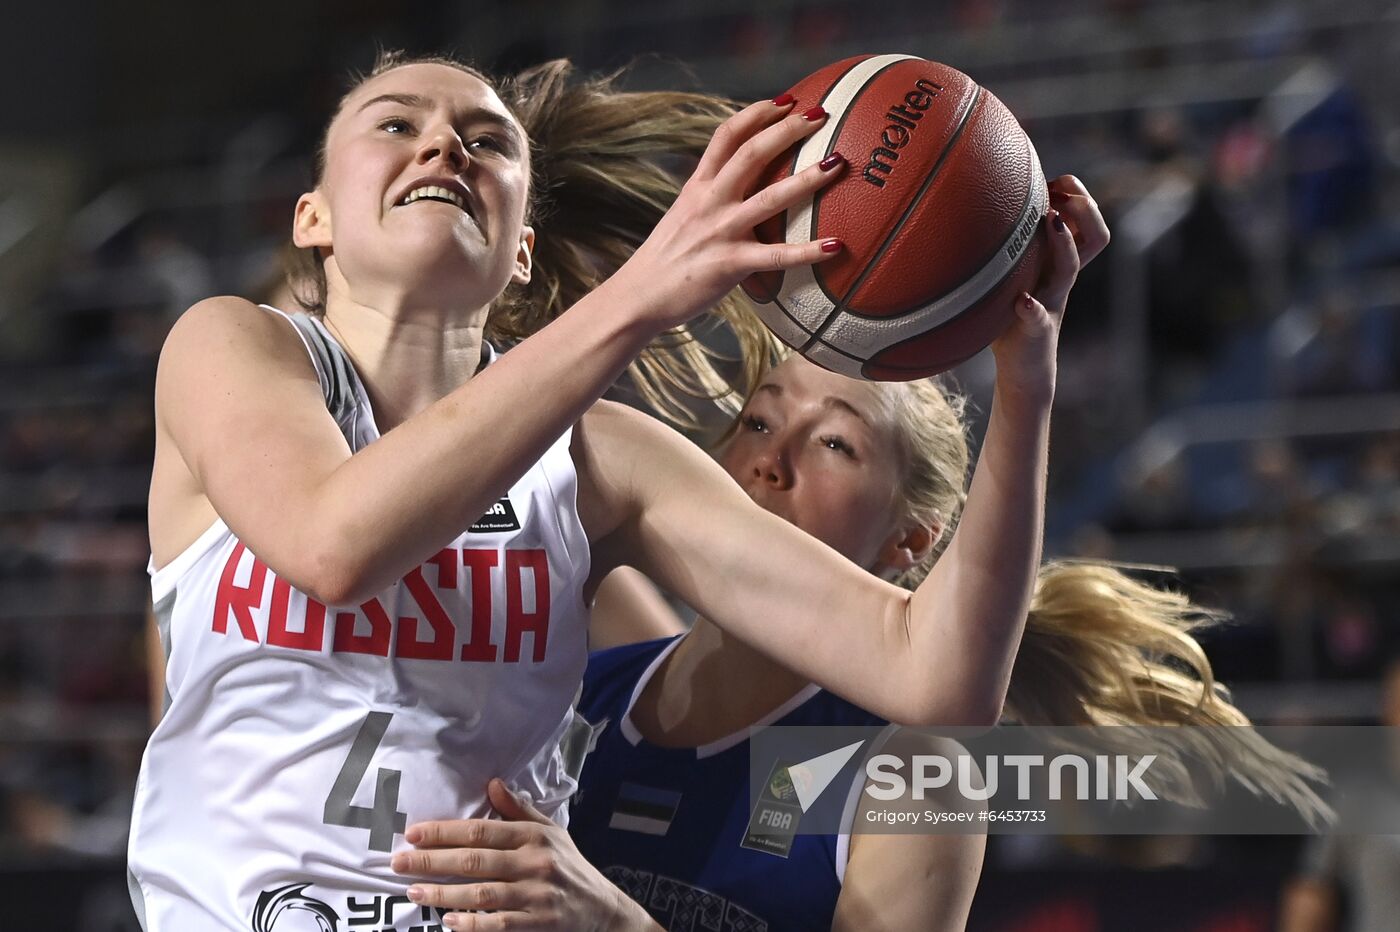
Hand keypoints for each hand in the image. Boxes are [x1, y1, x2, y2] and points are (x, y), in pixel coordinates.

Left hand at [392, 778, 657, 930]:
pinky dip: (472, 924)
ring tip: (414, 890)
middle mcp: (534, 861)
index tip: (414, 833)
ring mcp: (536, 894)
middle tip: (398, 861)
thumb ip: (519, 810)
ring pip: (482, 893)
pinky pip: (499, 924)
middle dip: (433, 860)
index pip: (482, 830)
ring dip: (444, 893)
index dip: (446, 831)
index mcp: (533, 836)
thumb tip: (491, 783)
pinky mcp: (539, 922)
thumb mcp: (551, 832)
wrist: (603, 910)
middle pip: (475, 860)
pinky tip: (447, 922)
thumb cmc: (570, 867)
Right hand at [610, 96, 845, 331]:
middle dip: (788, 129)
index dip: (757, 113)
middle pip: (752, 153)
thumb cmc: (664, 261)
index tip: (785, 101)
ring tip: (838, 163)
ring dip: (807, 178)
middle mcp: (709, 202)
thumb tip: (738, 188)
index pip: (727, 136)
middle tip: (820, 115)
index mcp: (698, 187)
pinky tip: (837, 246)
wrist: (636, 297)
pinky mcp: (730, 264)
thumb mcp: (683, 216)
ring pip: (770, 198)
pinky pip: (777, 256)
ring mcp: (720, 231)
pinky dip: (809, 251)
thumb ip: (709, 198)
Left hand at [988, 175, 1109, 401]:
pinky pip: (1039, 318)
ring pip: (1070, 269)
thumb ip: (1008, 248)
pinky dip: (1032, 308)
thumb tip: (979, 205)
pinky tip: (1022, 300)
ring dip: (1063, 244)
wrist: (1022, 367)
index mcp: (1057, 264)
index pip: (1087, 222)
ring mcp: (1051, 303)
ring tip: (1050, 220)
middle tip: (1059, 194)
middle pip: (1095, 237)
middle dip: (1084, 209)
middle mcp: (1059, 279)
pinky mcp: (1035, 330)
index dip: (1078, 196)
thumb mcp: (1011, 277)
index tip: (1055, 182)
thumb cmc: (1009, 316)